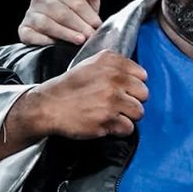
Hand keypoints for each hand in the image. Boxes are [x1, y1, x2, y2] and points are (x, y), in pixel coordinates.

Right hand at [17, 0, 104, 45]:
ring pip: (46, 23)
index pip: (73, 0)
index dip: (86, 13)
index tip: (97, 25)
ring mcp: (30, 14)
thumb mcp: (86, 1)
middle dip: (78, 25)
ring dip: (64, 33)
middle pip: (60, 12)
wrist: (60, 35)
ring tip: (79, 41)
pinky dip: (44, 40)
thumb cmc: (77, 16)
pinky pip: (32, 35)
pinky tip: (55, 45)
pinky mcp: (24, 30)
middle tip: (90, 36)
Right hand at [19, 50, 147, 138]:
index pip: (142, 75)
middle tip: (116, 103)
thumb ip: (115, 66)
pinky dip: (119, 129)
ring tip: (111, 114)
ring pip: (139, 112)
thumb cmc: (70, 88)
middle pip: (144, 94)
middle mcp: (113, 78)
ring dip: (127, 116)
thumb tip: (139, 76)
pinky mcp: (107, 119)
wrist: (48, 106)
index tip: (122, 89)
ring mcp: (111, 100)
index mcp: (110, 62)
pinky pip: (128, 128)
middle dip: (132, 100)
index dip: (133, 85)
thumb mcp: (90, 65)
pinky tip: (106, 123)